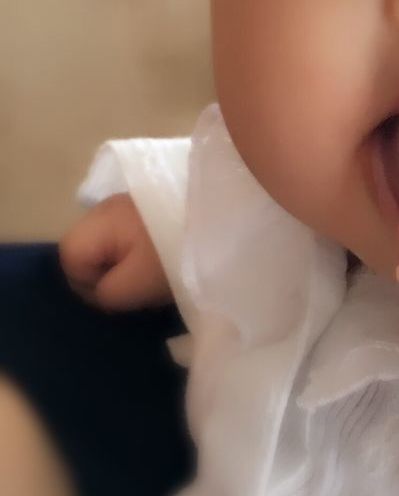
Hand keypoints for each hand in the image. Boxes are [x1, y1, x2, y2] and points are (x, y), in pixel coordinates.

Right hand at [58, 192, 172, 310]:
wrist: (233, 213)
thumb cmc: (178, 247)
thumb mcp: (136, 282)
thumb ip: (106, 292)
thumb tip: (101, 292)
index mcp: (101, 218)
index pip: (68, 256)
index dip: (87, 282)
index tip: (120, 292)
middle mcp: (111, 205)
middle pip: (90, 249)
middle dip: (109, 272)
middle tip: (141, 286)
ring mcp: (135, 203)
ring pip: (114, 244)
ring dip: (130, 263)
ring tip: (160, 274)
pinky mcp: (158, 205)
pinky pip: (136, 235)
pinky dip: (147, 250)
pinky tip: (171, 259)